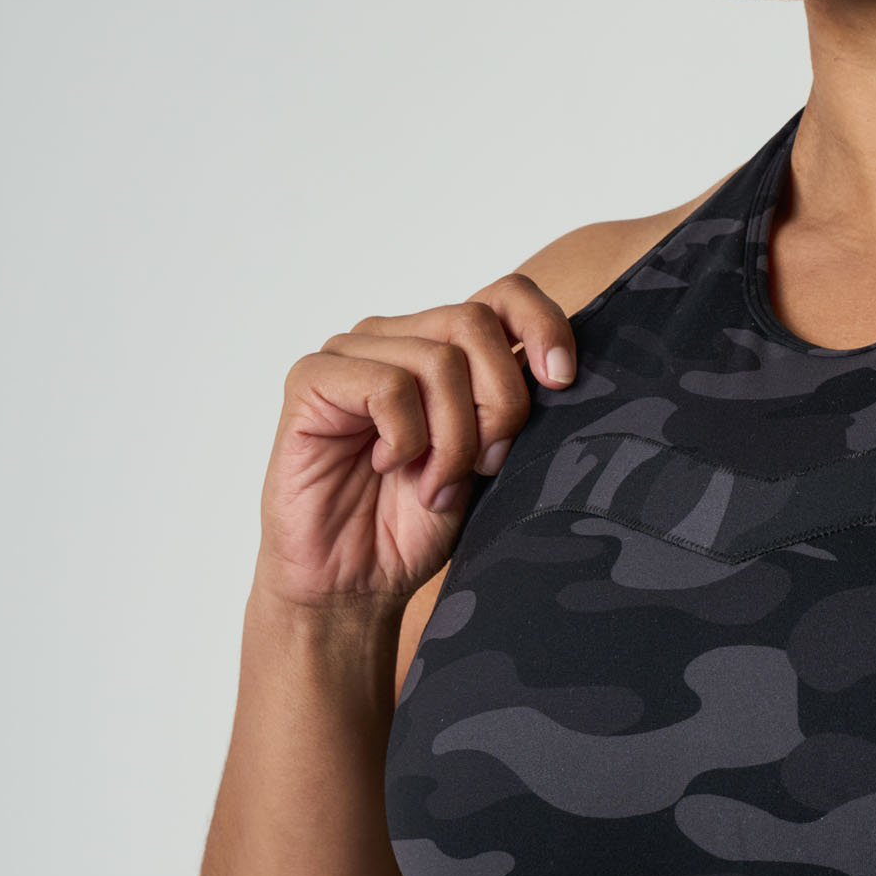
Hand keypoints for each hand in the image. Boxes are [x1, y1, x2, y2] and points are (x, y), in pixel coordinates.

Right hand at [255, 275, 576, 609]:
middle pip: (476, 323)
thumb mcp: (491, 458)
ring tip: (436, 483)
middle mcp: (401, 336)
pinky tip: (388, 467)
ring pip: (439, 360)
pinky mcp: (312, 378)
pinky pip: (388, 386)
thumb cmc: (420, 521)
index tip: (563, 381)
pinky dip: (406, 439)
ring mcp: (353, 352)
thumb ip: (513, 404)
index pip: (505, 294)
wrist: (355, 580)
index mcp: (447, 346)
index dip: (543, 325)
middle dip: (498, 402)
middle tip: (485, 465)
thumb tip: (558, 369)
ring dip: (452, 437)